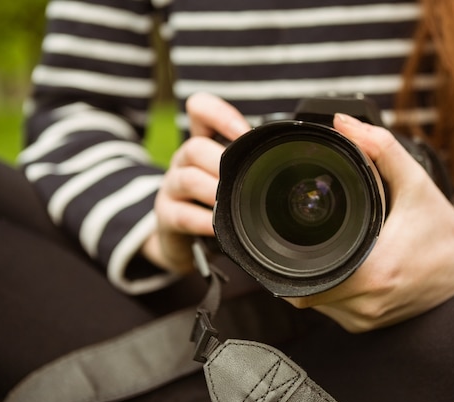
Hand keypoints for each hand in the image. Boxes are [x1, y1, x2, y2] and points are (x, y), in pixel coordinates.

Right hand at [142, 93, 250, 273]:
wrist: (186, 239)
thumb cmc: (217, 199)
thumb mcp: (234, 173)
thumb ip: (252, 161)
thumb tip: (288, 157)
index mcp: (203, 142)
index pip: (200, 109)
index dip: (220, 114)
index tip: (244, 132)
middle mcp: (184, 159)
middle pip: (195, 147)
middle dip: (221, 162)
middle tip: (244, 178)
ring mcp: (172, 187)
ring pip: (187, 178)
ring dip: (212, 191)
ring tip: (229, 201)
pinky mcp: (166, 215)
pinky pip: (183, 215)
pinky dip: (203, 220)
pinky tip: (217, 225)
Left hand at [286, 113, 453, 332]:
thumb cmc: (442, 227)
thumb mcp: (414, 181)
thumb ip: (380, 148)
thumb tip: (342, 124)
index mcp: (373, 274)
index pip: (302, 283)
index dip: (285, 261)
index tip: (283, 239)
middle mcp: (368, 305)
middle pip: (303, 294)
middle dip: (295, 265)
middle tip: (299, 238)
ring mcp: (369, 319)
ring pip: (316, 305)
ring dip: (310, 279)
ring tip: (322, 249)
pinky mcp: (371, 324)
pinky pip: (333, 311)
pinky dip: (327, 290)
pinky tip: (337, 266)